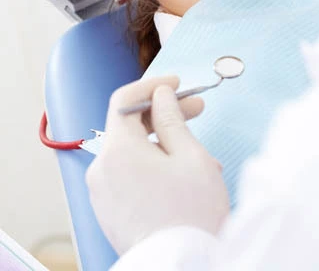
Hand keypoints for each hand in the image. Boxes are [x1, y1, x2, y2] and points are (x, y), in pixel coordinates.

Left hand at [86, 76, 229, 254]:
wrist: (184, 266)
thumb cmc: (191, 216)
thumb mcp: (190, 156)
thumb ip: (171, 118)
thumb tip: (160, 96)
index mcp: (117, 151)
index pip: (124, 100)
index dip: (151, 85)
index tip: (174, 84)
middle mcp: (102, 169)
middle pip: (128, 126)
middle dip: (162, 114)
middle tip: (195, 108)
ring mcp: (102, 193)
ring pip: (131, 152)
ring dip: (162, 143)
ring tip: (198, 153)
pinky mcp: (109, 211)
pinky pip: (128, 175)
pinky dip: (151, 165)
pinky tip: (180, 174)